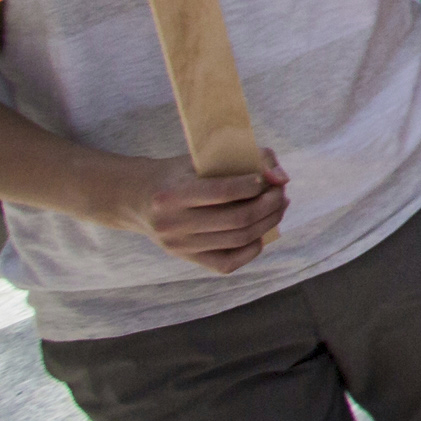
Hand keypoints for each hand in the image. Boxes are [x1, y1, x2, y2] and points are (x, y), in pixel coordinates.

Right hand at [102, 149, 288, 271]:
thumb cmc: (178, 173)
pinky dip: (253, 248)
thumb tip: (282, 179)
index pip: (222, 192)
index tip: (265, 179)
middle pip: (237, 219)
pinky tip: (261, 232)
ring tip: (278, 207)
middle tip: (280, 193)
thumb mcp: (202, 157)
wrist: (137, 199)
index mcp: (172, 194)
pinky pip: (228, 263)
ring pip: (238, 240)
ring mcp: (178, 246)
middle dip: (269, 204)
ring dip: (268, 222)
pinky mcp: (186, 259)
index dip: (253, 185)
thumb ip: (246, 159)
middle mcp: (172, 224)